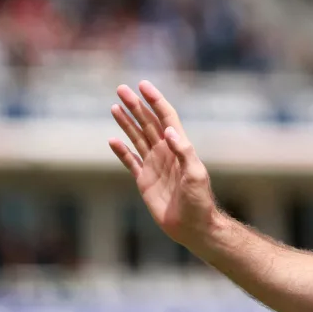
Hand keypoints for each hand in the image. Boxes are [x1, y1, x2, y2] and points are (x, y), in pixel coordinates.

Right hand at [108, 80, 216, 250]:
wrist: (193, 226)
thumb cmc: (199, 200)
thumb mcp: (196, 174)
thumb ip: (184, 151)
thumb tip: (168, 131)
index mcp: (178, 147)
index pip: (165, 117)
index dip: (155, 100)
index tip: (143, 85)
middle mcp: (164, 152)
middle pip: (147, 123)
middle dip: (135, 105)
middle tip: (121, 89)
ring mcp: (154, 165)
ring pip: (137, 137)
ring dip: (126, 122)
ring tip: (114, 106)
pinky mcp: (144, 181)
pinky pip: (130, 161)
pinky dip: (121, 151)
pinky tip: (112, 140)